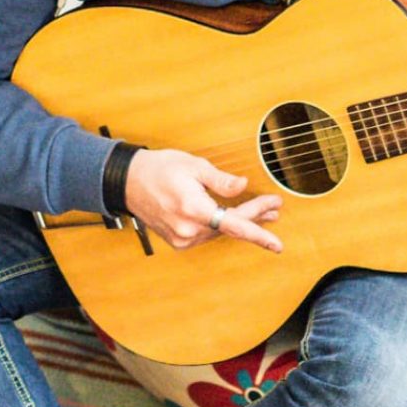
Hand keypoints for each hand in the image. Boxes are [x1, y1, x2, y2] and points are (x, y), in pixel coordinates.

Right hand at [123, 149, 284, 252]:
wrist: (128, 182)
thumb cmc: (160, 169)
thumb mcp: (194, 165)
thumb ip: (220, 180)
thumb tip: (242, 185)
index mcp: (193, 209)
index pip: (234, 225)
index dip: (259, 232)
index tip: (277, 241)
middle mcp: (188, 228)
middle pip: (231, 228)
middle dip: (256, 219)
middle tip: (274, 209)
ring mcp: (182, 238)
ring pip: (220, 232)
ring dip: (241, 222)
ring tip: (262, 212)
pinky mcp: (178, 241)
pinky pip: (208, 235)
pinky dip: (223, 226)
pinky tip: (234, 218)